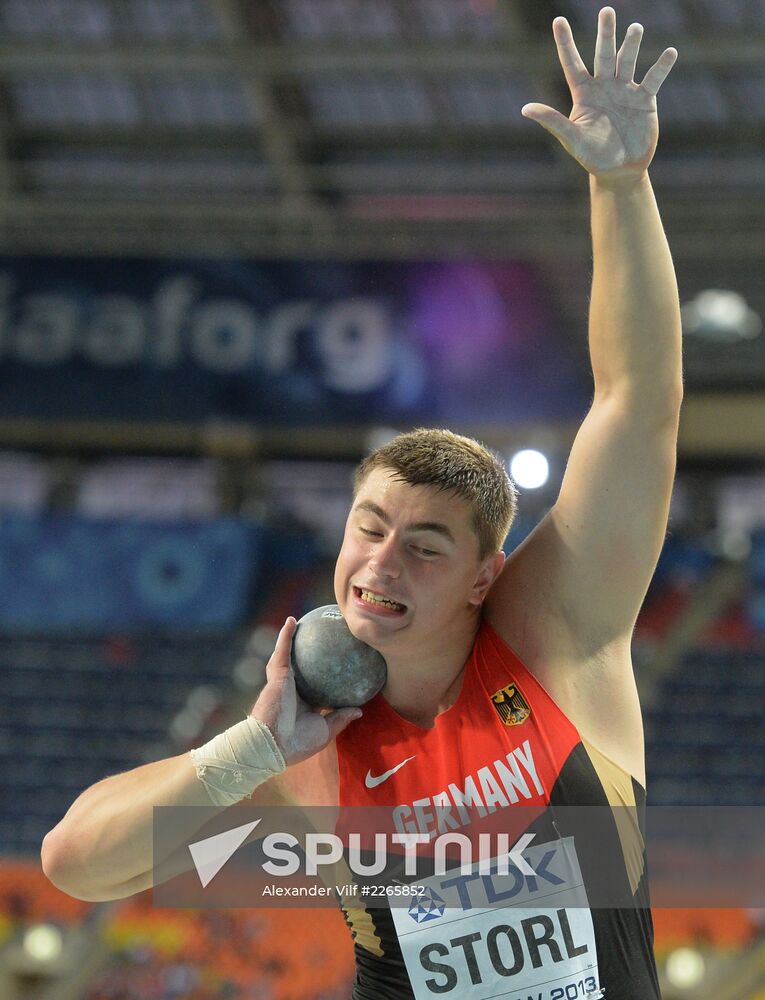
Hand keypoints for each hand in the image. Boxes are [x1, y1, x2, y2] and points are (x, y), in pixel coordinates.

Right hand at [250, 617, 361, 765]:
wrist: (274, 744)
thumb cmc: (298, 742)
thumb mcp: (325, 730)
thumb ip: (340, 718)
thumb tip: (359, 710)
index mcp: (303, 705)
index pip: (314, 687)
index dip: (322, 678)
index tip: (336, 669)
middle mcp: (292, 691)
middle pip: (300, 668)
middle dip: (306, 655)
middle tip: (318, 641)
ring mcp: (282, 681)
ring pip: (287, 656)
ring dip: (291, 638)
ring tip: (300, 622)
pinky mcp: (277, 674)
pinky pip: (283, 650)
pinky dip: (286, 634)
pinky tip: (292, 620)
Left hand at [522, 7, 676, 181]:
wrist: (620, 171)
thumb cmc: (592, 156)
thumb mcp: (571, 139)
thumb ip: (552, 121)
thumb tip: (525, 109)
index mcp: (584, 93)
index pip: (572, 63)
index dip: (565, 42)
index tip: (558, 20)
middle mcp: (604, 86)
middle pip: (604, 54)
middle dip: (606, 34)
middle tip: (606, 11)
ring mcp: (625, 90)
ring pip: (628, 60)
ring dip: (632, 44)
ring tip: (635, 28)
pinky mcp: (645, 99)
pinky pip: (653, 78)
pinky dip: (662, 66)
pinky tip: (670, 53)